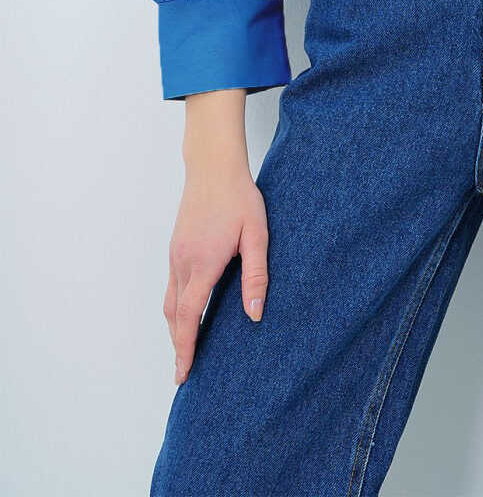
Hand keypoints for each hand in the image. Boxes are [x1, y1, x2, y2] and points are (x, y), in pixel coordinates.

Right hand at [164, 160, 269, 383]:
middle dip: (178, 345)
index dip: (185, 348)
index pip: (189, 317)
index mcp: (203, 263)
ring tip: (185, 348)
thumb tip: (255, 313)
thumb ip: (256, 274)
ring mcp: (175, 254)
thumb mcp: (256, 235)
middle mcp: (182, 262)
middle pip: (174, 315)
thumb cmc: (239, 197)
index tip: (183, 373)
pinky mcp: (175, 246)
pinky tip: (187, 312)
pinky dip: (175, 307)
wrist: (213, 166)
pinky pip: (171, 285)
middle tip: (184, 372)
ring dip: (175, 327)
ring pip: (169, 301)